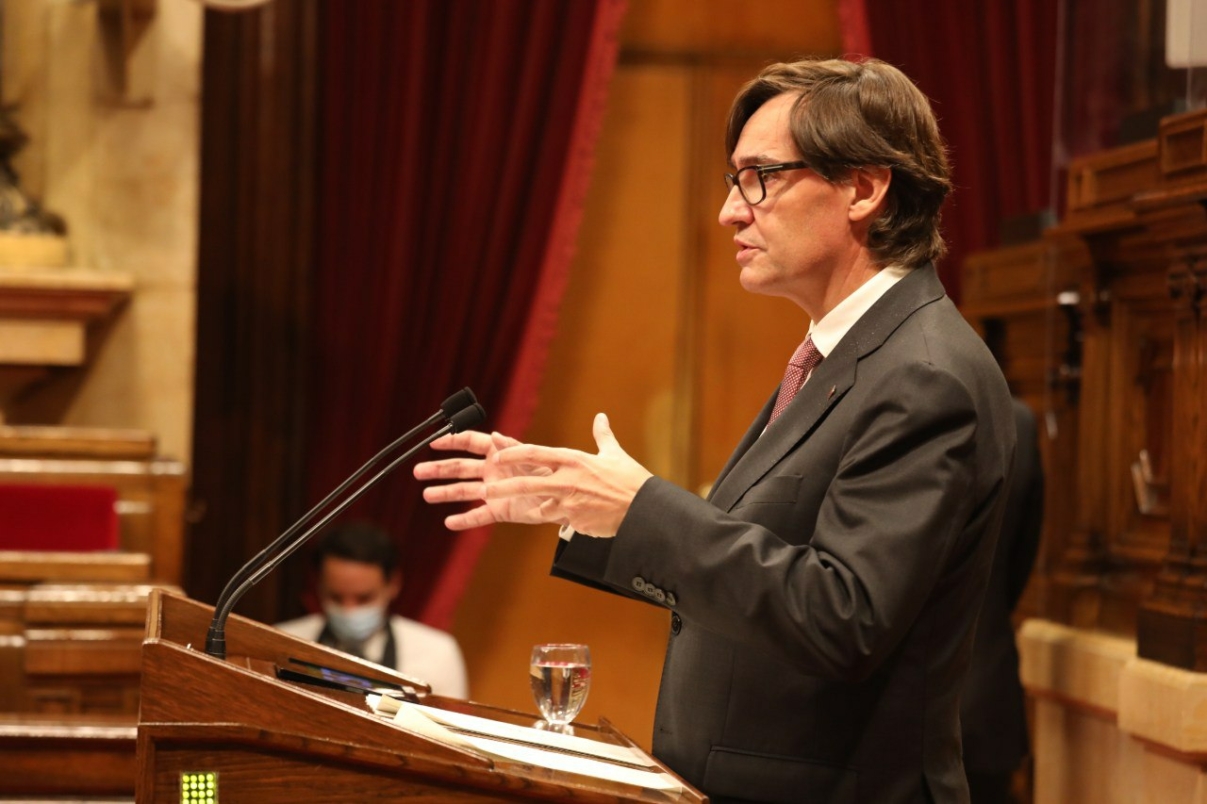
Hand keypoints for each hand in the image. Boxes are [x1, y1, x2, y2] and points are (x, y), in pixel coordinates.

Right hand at [413, 430, 554, 529]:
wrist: (566, 497)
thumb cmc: (552, 471)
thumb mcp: (533, 457)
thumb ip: (512, 448)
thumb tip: (495, 435)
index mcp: (499, 453)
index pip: (471, 443)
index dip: (452, 441)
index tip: (433, 443)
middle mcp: (492, 470)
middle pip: (460, 467)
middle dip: (439, 469)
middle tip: (417, 471)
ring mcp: (493, 491)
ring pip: (464, 491)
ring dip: (445, 492)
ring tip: (426, 495)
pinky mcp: (499, 510)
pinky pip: (478, 516)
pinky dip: (465, 520)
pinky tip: (449, 522)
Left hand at [487, 412, 651, 536]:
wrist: (644, 510)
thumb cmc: (631, 481)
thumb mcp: (615, 454)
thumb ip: (602, 435)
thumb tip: (601, 417)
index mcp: (574, 460)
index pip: (535, 453)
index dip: (513, 453)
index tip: (496, 453)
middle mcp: (567, 479)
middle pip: (527, 482)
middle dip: (503, 486)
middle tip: (485, 489)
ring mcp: (569, 502)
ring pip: (537, 504)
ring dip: (522, 504)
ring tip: (499, 504)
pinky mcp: (575, 520)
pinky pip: (557, 519)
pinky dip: (554, 517)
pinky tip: (552, 516)